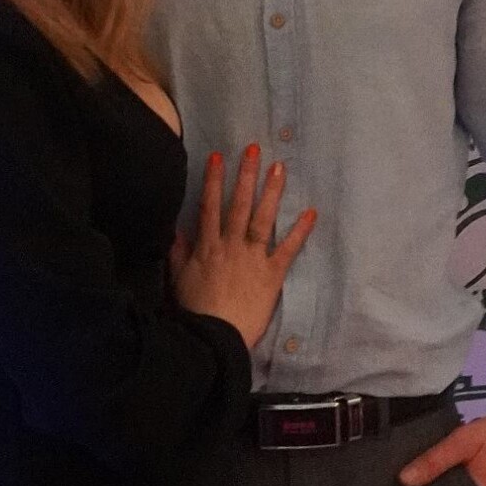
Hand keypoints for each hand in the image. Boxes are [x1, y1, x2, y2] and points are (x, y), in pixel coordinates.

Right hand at [171, 145, 316, 350]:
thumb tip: (174, 229)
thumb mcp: (178, 279)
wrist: (213, 336)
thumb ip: (177, 252)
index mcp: (207, 247)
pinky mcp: (271, 275)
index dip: (214, 180)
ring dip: (271, 192)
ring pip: (261, 218)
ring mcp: (252, 258)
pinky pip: (287, 249)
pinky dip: (300, 232)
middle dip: (245, 175)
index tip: (218, 157)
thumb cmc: (194, 311)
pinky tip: (311, 213)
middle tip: (253, 149)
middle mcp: (230, 246)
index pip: (210, 206)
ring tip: (279, 168)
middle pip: (238, 204)